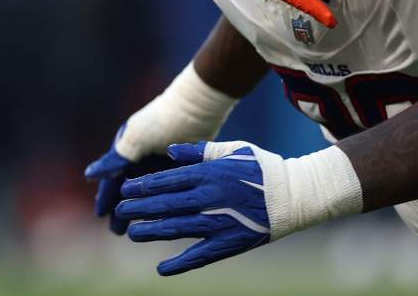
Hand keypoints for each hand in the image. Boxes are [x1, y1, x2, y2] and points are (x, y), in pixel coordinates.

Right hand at [85, 125, 176, 234]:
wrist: (194, 109)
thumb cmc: (160, 122)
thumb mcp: (134, 140)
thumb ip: (113, 160)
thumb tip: (90, 175)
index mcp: (126, 149)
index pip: (112, 179)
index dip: (106, 197)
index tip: (100, 215)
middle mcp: (140, 156)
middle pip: (127, 188)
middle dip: (121, 208)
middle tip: (117, 230)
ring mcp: (158, 161)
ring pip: (146, 191)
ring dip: (141, 207)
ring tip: (139, 227)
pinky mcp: (178, 165)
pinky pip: (164, 188)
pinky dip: (159, 201)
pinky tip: (161, 214)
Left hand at [114, 141, 281, 275]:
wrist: (298, 195)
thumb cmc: (262, 168)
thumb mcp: (231, 149)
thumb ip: (198, 151)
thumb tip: (169, 152)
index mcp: (208, 174)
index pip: (166, 180)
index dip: (142, 187)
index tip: (125, 190)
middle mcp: (210, 198)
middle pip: (165, 204)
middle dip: (138, 208)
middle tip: (119, 212)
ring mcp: (220, 223)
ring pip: (177, 229)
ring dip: (152, 232)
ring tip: (132, 234)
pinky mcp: (231, 243)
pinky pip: (201, 256)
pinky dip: (180, 264)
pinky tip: (162, 269)